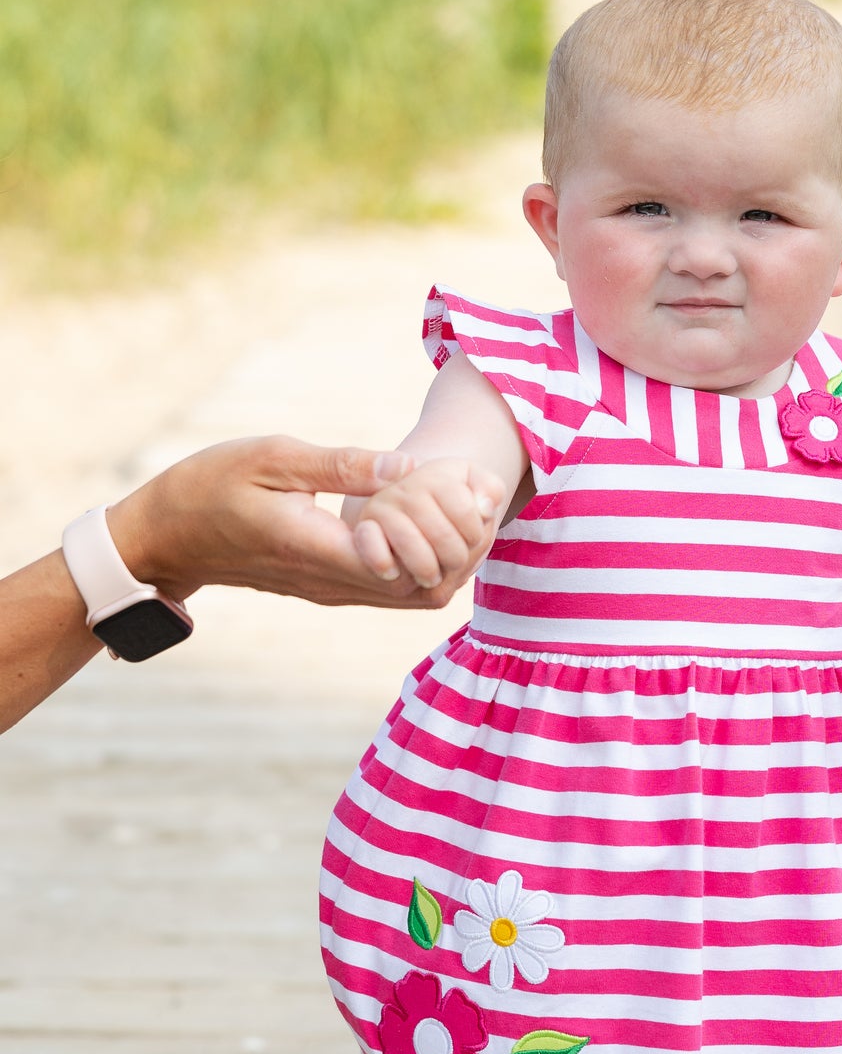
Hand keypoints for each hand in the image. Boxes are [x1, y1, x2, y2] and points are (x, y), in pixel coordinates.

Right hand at [106, 436, 494, 610]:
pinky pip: (391, 590)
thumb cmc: (210, 486)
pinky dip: (418, 560)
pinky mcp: (328, 589)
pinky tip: (418, 518)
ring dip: (441, 555)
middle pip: (423, 588)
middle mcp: (330, 583)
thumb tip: (407, 464)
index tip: (445, 484)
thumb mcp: (273, 458)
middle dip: (455, 546)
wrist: (166, 537)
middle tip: (463, 495)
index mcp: (318, 548)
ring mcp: (330, 592)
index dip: (441, 528)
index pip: (407, 560)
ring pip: (412, 595)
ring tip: (447, 504)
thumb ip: (342, 465)